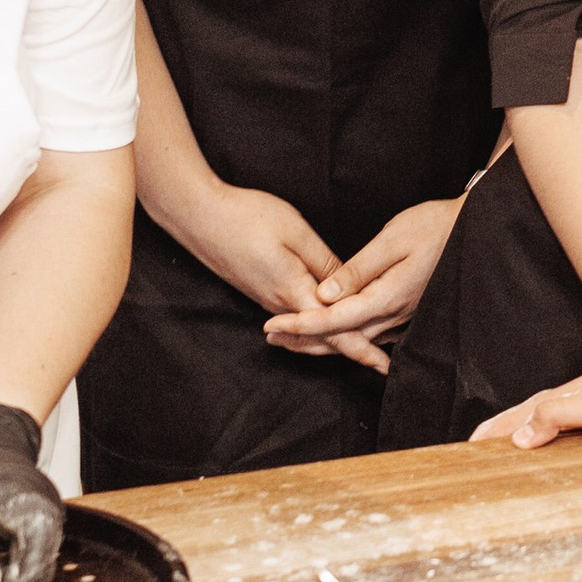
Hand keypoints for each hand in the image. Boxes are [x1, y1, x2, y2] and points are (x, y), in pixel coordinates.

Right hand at [187, 185, 388, 375]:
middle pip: (322, 336)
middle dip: (353, 349)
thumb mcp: (296, 232)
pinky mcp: (260, 290)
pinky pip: (294, 317)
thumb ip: (325, 263)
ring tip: (364, 344)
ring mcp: (267, 299)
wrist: (198, 215)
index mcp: (294, 290)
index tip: (383, 366)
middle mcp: (280, 304)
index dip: (362, 349)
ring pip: (308, 328)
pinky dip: (315, 325)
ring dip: (335, 337)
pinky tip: (327, 320)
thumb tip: (348, 289)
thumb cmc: (247, 217)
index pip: (335, 330)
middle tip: (383, 361)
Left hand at [268, 196, 464, 354]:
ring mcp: (401, 318)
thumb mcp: (391, 240)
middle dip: (303, 340)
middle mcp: (394, 315)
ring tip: (288, 337)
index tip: (272, 326)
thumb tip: (324, 295)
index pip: (334, 320)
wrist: (470, 230)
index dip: (300, 325)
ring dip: (320, 341)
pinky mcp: (404, 313)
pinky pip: (367, 333)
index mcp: (387, 297)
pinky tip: (326, 330)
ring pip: (353, 340)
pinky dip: (342, 335)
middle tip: (270, 338)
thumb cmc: (432, 227)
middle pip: (341, 339)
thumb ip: (357, 270)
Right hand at [470, 340, 581, 450]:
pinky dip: (524, 440)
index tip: (459, 459)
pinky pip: (541, 430)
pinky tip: (526, 448)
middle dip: (484, 443)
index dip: (483, 440)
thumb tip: (518, 438)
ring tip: (483, 459)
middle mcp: (552, 405)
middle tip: (461, 466)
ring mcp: (563, 409)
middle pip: (507, 424)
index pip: (505, 426)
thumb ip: (560, 416)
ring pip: (523, 426)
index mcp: (550, 405)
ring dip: (501, 441)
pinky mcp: (578, 416)